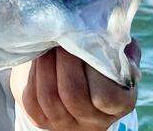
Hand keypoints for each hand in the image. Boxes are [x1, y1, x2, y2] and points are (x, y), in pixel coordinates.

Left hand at [10, 39, 140, 130]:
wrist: (75, 74)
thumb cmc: (100, 58)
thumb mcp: (115, 50)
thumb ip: (117, 44)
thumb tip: (109, 31)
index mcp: (120, 103)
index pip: (104, 96)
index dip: (92, 67)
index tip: (84, 41)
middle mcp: (94, 121)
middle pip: (72, 94)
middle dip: (64, 60)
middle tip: (61, 37)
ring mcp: (67, 123)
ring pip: (49, 97)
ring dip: (45, 65)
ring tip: (48, 44)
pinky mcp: (43, 120)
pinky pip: (32, 100)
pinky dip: (33, 76)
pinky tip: (39, 59)